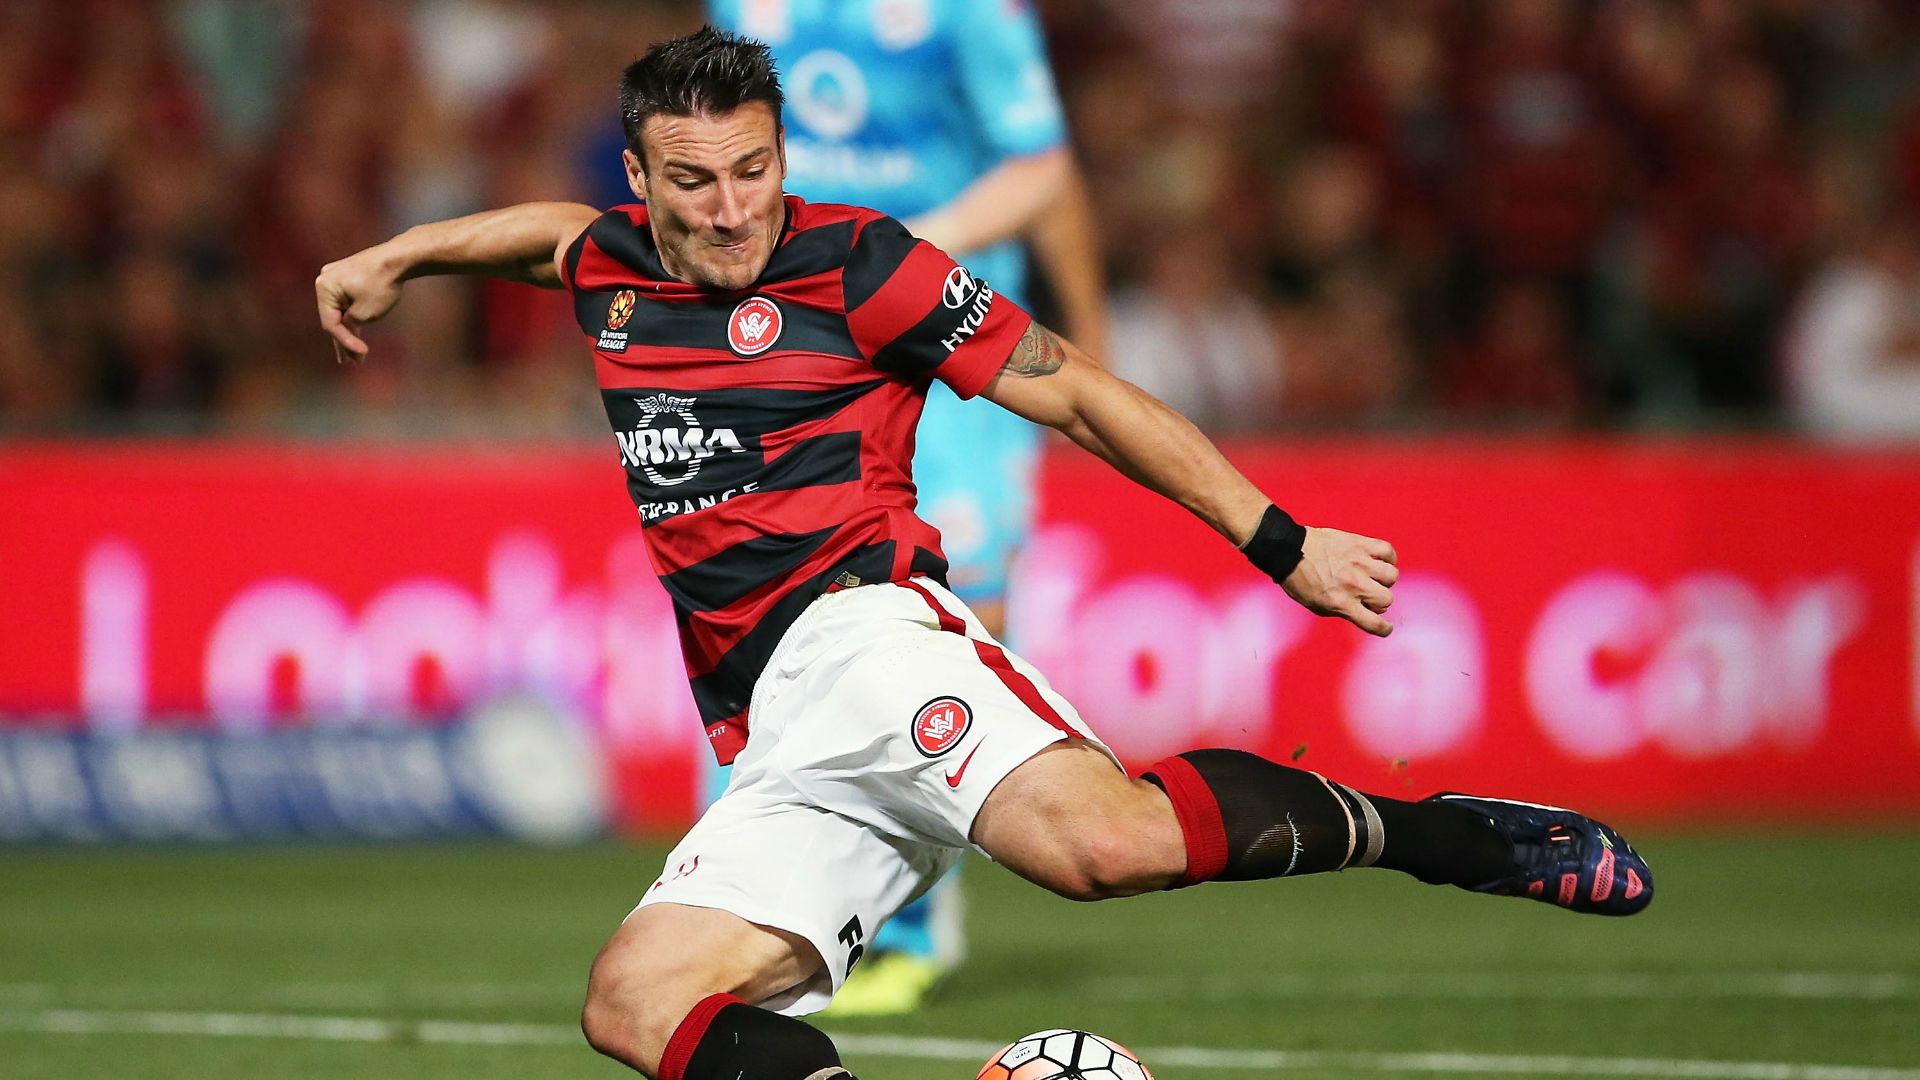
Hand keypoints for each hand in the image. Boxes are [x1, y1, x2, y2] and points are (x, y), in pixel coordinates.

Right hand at [314, 246, 404, 362]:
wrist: (399, 258)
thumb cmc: (382, 284)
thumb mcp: (365, 313)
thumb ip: (351, 324)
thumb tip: (347, 325)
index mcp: (324, 287)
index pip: (330, 323)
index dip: (345, 342)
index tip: (361, 354)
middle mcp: (326, 280)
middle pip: (334, 317)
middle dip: (346, 341)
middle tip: (354, 362)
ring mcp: (336, 276)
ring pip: (342, 310)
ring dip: (350, 331)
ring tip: (358, 355)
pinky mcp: (349, 276)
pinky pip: (348, 301)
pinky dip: (354, 316)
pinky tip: (357, 333)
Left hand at [1281, 527, 1398, 636]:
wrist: (1289, 549)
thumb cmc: (1300, 580)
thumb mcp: (1317, 605)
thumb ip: (1343, 611)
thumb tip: (1363, 612)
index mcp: (1341, 603)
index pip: (1374, 623)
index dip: (1384, 629)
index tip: (1385, 627)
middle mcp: (1353, 584)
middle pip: (1386, 599)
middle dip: (1379, 601)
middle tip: (1368, 595)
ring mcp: (1358, 562)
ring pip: (1391, 576)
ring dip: (1384, 579)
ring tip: (1373, 576)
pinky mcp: (1360, 543)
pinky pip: (1387, 550)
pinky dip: (1388, 557)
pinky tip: (1379, 560)